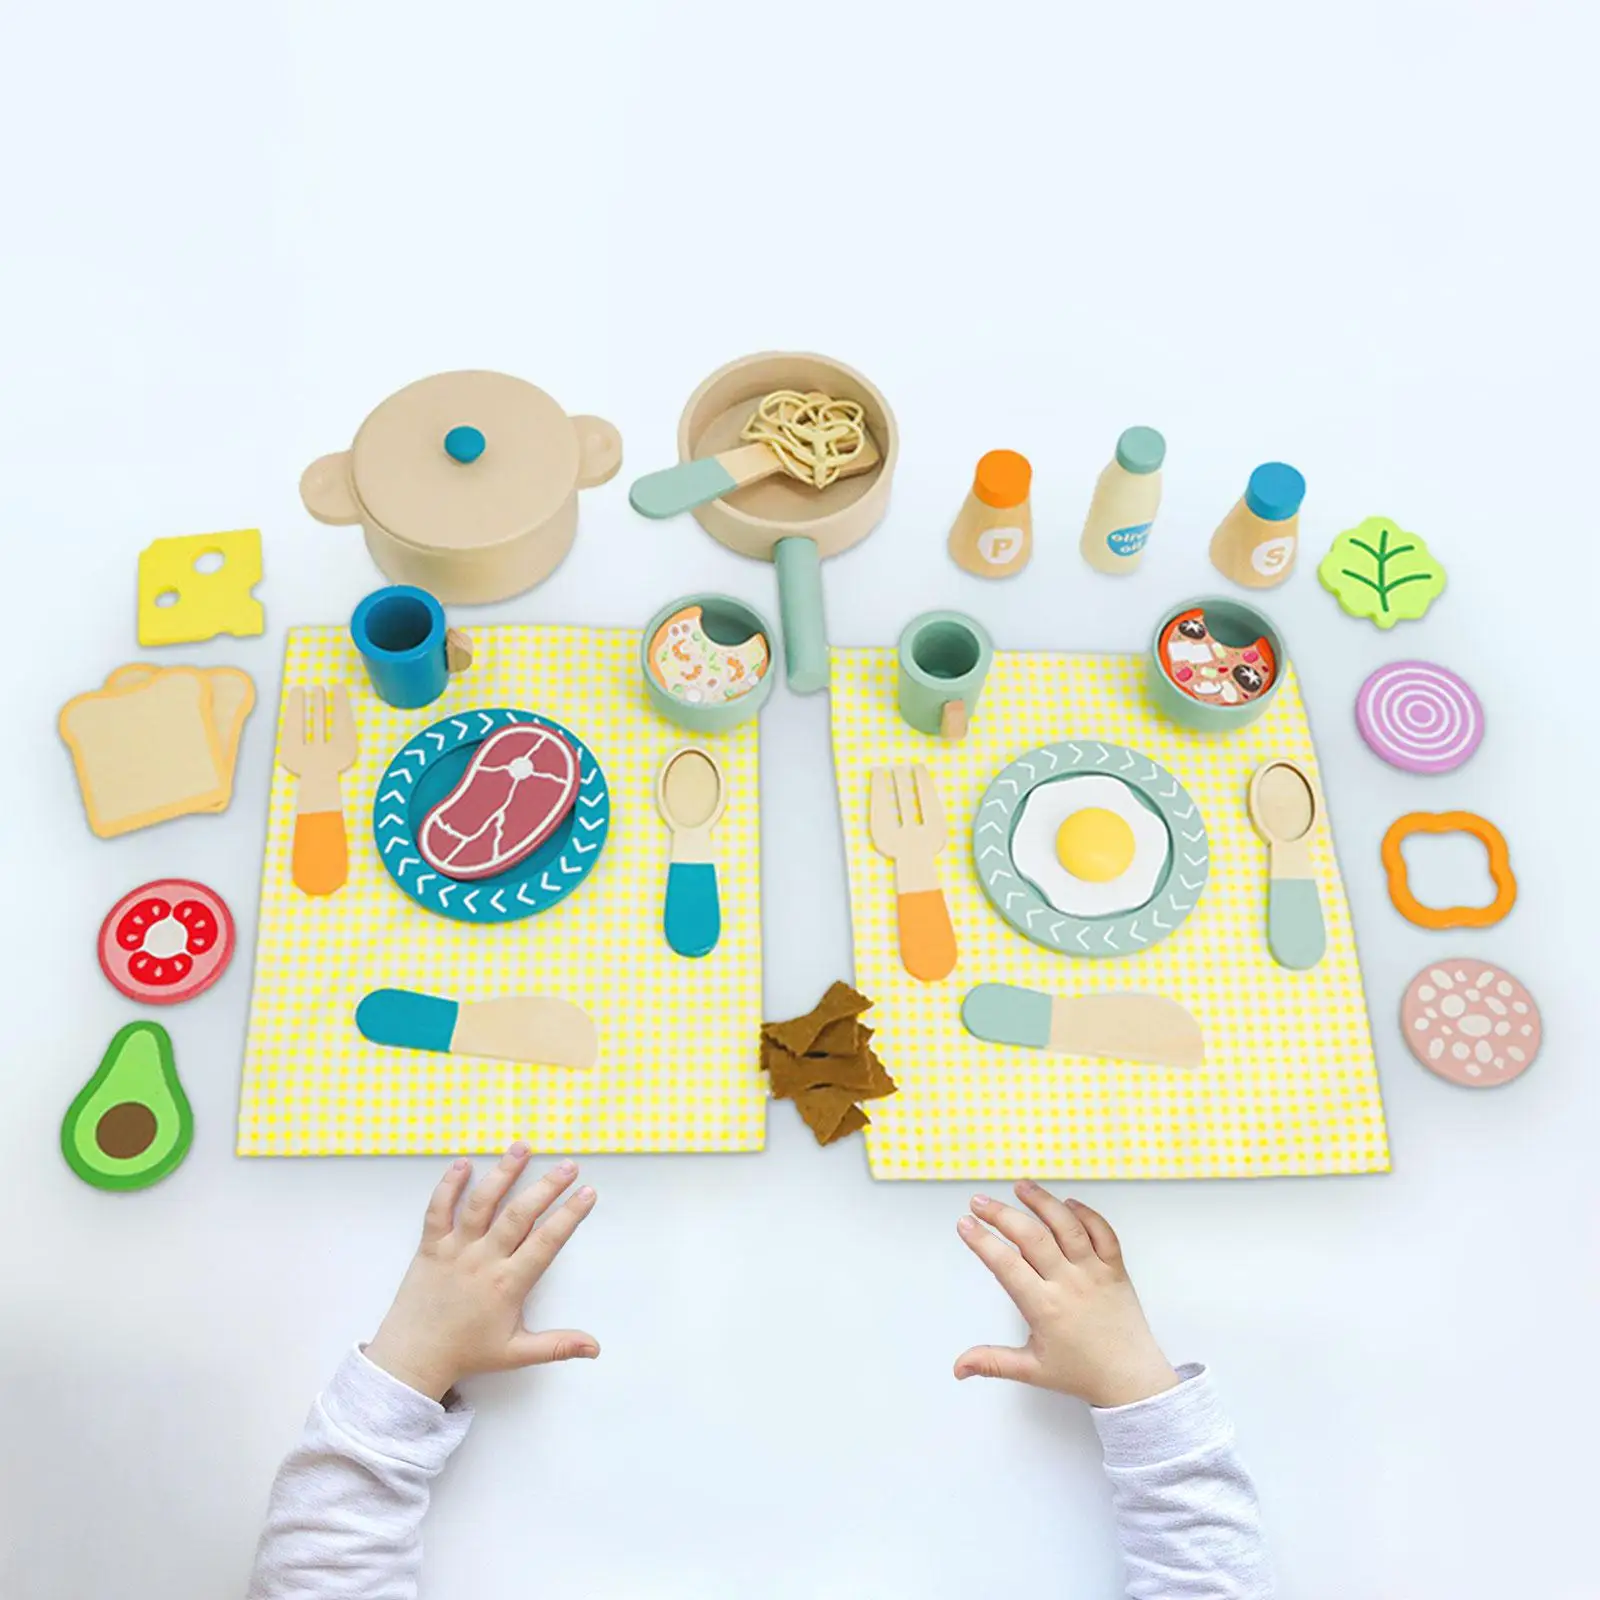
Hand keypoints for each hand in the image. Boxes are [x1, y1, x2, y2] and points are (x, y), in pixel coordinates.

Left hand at [365, 1145, 598, 1400]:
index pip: (546, 1242)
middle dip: (546, 1187)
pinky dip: (448, 1185)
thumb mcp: (516, 1354)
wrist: (413, 1358)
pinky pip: (438, 1210)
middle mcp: (483, 1261)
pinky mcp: (430, 1246)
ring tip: (522, 1147)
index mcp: (507, 1284)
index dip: (569, 1215)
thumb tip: (596, 1348)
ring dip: (502, 1173)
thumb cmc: (467, 1352)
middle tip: (568, 1165)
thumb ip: (557, 1346)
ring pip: (481, 1204)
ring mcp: (455, 1249)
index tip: (587, 1192)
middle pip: (518, 1215)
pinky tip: (463, 1163)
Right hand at [954, 1181, 1178, 1408]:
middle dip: (1001, 1215)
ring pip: (1067, 1226)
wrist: (1131, 1379)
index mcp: (1045, 1308)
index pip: (1006, 1265)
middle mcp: (1069, 1284)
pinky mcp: (1116, 1269)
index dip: (983, 1241)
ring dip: (1042, 1202)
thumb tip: (958, 1368)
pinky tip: (1067, 1203)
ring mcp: (1095, 1272)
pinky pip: (1103, 1232)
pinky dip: (1086, 1214)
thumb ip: (992, 1363)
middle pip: (1031, 1237)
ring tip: (1020, 1186)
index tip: (965, 1224)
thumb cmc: (1082, 1373)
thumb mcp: (1032, 1370)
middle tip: (979, 1201)